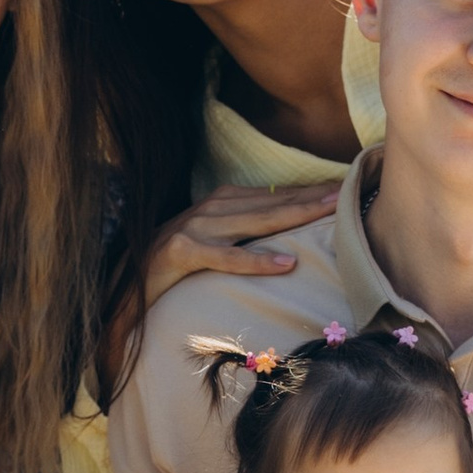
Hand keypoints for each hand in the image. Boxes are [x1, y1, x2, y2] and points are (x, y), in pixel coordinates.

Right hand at [143, 179, 341, 309]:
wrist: (123, 285)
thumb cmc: (174, 267)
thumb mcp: (212, 243)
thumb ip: (243, 233)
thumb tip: (290, 240)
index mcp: (219, 203)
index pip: (273, 195)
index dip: (309, 191)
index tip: (346, 186)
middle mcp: (209, 209)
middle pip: (270, 203)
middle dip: (311, 197)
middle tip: (350, 192)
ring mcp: (193, 228)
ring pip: (253, 223)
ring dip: (293, 216)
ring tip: (329, 213)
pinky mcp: (180, 252)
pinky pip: (225, 257)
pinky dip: (255, 260)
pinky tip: (286, 263)